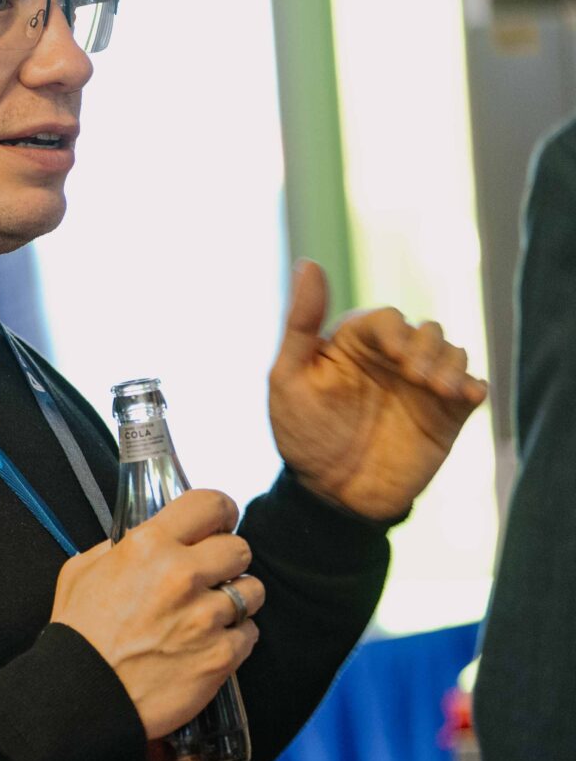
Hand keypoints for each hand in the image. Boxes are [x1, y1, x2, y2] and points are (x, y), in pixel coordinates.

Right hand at [51, 489, 264, 738]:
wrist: (81, 697)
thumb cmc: (78, 637)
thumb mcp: (79, 573)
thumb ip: (116, 548)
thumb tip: (140, 539)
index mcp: (147, 547)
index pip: (210, 505)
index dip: (220, 512)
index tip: (220, 523)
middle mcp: (182, 575)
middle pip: (240, 549)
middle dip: (227, 562)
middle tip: (209, 578)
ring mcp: (206, 617)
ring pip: (252, 592)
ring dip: (235, 602)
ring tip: (208, 616)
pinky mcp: (221, 654)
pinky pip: (249, 634)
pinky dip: (232, 639)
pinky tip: (205, 646)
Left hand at [269, 259, 487, 521]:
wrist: (332, 495)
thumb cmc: (303, 436)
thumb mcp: (288, 379)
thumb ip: (300, 323)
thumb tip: (309, 264)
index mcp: (354, 345)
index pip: (386, 318)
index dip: (393, 331)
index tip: (392, 356)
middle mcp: (391, 359)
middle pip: (425, 330)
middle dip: (424, 349)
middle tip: (415, 379)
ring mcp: (421, 385)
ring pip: (453, 352)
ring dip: (450, 365)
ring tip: (437, 390)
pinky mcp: (446, 412)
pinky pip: (473, 386)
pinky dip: (473, 385)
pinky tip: (463, 396)